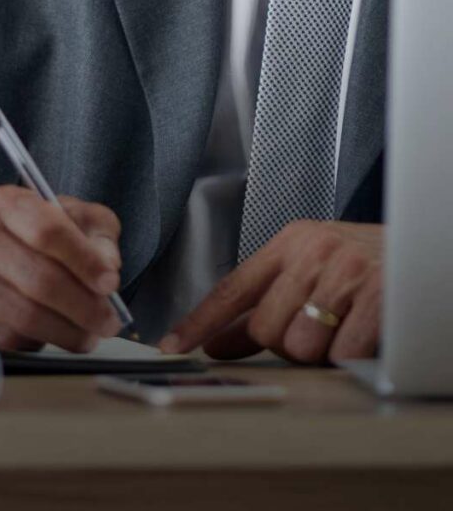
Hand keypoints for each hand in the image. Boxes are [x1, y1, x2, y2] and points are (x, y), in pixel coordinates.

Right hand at [0, 186, 122, 351]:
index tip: (111, 283)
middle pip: (40, 280)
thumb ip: (96, 233)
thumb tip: (107, 267)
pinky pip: (5, 338)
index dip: (85, 260)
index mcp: (6, 204)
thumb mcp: (66, 220)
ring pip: (25, 316)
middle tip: (108, 322)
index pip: (48, 230)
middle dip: (85, 307)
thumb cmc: (26, 241)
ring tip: (88, 336)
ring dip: (67, 333)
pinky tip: (49, 335)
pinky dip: (37, 343)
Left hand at [160, 221, 382, 363]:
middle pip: (264, 328)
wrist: (428, 247)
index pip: (230, 288)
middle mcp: (314, 252)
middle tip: (317, 327)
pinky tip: (365, 333)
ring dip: (321, 351)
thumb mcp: (311, 272)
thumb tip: (216, 341)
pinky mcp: (379, 296)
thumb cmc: (366, 265)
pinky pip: (343, 352)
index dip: (198, 323)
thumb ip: (262, 306)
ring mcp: (346, 272)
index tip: (171, 347)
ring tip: (344, 327)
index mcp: (290, 243)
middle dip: (285, 343)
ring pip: (299, 345)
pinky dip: (352, 355)